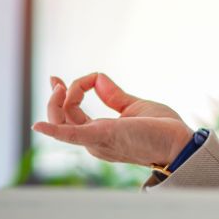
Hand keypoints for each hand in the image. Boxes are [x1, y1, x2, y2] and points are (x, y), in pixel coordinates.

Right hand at [32, 72, 193, 168]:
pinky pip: (73, 135)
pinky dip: (55, 130)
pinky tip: (39, 125)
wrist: (179, 141)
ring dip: (56, 102)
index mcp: (100, 132)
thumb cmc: (161, 128)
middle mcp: (94, 139)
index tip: (60, 80)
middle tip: (56, 81)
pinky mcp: (103, 136)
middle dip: (56, 98)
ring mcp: (96, 140)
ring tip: (59, 85)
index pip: (71, 114)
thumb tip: (98, 77)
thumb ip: (113, 95)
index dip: (65, 95)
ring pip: (63, 122)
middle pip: (63, 117)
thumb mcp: (133, 106)